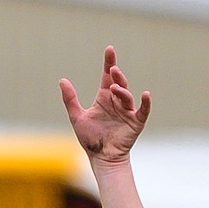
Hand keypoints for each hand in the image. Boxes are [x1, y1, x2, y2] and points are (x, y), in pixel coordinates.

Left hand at [60, 45, 150, 163]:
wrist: (101, 157)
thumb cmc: (90, 138)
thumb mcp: (77, 117)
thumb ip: (70, 99)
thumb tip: (62, 80)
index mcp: (104, 98)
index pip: (107, 77)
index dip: (108, 63)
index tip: (109, 50)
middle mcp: (117, 102)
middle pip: (119, 83)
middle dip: (116, 75)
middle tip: (112, 69)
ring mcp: (127, 111)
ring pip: (127, 96)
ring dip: (122, 91)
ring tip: (114, 88)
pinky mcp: (136, 122)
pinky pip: (143, 110)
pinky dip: (146, 103)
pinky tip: (145, 94)